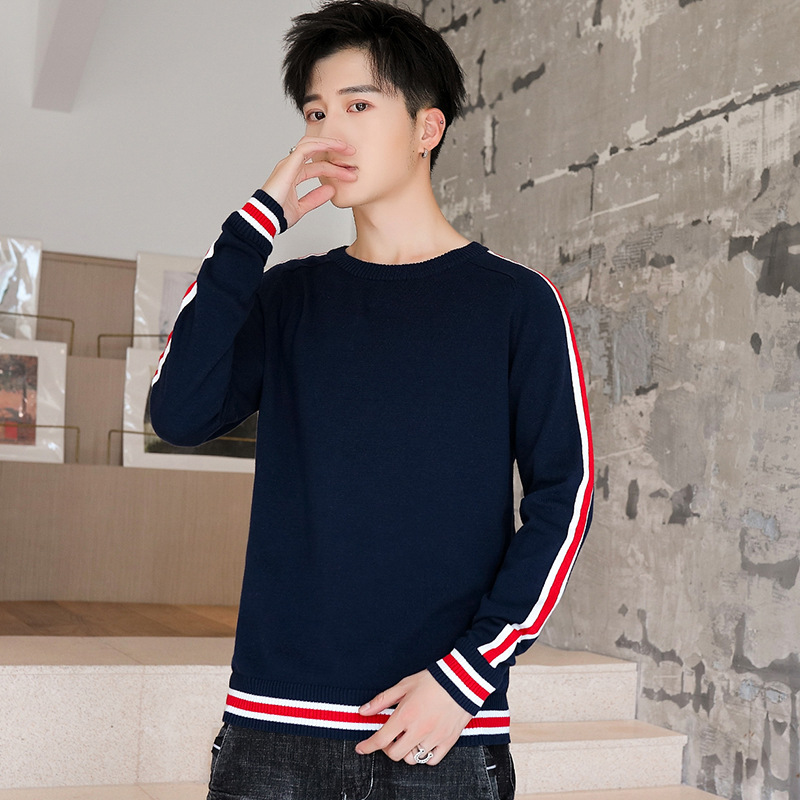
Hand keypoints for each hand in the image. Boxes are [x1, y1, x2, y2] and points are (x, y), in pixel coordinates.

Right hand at [261, 137, 356, 228]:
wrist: (265, 219)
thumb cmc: (277, 215)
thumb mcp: (302, 207)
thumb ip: (315, 198)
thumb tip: (330, 190)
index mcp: (293, 176)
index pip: (317, 167)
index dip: (334, 168)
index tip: (350, 173)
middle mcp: (291, 166)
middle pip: (316, 153)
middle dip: (335, 152)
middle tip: (352, 154)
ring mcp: (288, 163)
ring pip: (312, 145)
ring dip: (330, 144)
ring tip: (347, 148)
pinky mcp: (288, 164)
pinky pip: (306, 147)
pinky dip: (321, 144)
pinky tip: (334, 146)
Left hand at [355, 670, 471, 764]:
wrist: (462, 680)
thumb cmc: (433, 681)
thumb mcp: (404, 685)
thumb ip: (382, 700)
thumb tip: (363, 711)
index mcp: (405, 715)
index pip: (381, 739)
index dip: (367, 746)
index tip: (361, 748)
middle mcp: (419, 730)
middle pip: (395, 754)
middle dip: (388, 748)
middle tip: (391, 738)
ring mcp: (434, 738)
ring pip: (413, 759)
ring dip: (407, 751)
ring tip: (409, 738)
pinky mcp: (448, 741)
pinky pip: (432, 760)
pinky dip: (425, 756)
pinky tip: (424, 743)